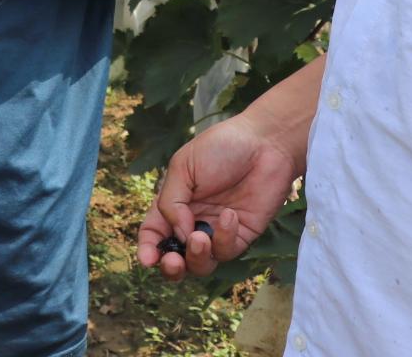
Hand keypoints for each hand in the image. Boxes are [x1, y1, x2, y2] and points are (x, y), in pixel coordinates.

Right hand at [137, 114, 298, 279]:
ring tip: (199, 238)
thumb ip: (171, 202)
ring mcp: (217, 231)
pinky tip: (229, 215)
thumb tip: (178, 235)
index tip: (146, 261)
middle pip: (175, 258)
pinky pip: (226, 251)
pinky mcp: (241, 236)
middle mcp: (193, 221)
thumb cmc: (221, 147)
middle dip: (170, 267)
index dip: (147, 249)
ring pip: (200, 263)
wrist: (265, 143)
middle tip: (173, 261)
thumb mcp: (183, 166)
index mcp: (174, 203)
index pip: (154, 233)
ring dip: (196, 257)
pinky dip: (224, 237)